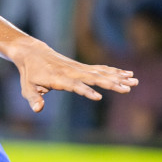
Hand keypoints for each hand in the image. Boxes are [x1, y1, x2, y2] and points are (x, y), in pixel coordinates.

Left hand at [12, 38, 137, 112]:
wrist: (33, 53)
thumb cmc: (29, 73)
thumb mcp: (27, 88)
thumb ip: (34, 98)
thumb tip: (38, 109)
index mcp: (58, 78)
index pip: (74, 85)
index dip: (85, 91)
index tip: (98, 97)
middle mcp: (71, 72)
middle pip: (94, 78)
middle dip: (111, 83)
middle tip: (128, 88)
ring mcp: (78, 68)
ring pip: (101, 73)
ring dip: (118, 77)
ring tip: (135, 81)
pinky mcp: (81, 67)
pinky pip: (100, 69)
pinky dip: (113, 71)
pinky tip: (127, 74)